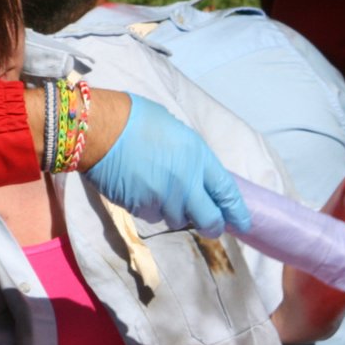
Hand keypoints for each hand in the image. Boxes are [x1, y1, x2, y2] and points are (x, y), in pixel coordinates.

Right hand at [83, 95, 252, 236]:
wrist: (101, 129)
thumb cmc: (138, 119)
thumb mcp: (177, 132)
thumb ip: (191, 157)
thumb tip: (193, 172)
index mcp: (199, 159)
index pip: (228, 193)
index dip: (237, 212)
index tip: (243, 223)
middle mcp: (186, 184)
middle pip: (209, 220)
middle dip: (212, 225)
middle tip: (209, 225)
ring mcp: (162, 199)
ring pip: (178, 220)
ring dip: (175, 212)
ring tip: (163, 194)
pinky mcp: (140, 207)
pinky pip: (152, 215)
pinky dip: (151, 208)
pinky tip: (141, 191)